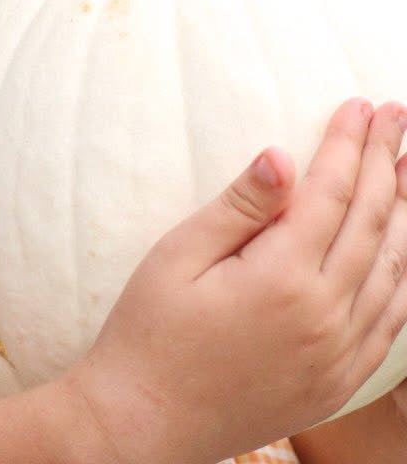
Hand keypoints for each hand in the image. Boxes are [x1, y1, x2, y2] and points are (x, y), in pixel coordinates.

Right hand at [62, 99, 406, 463]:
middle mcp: (323, 319)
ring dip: (404, 213)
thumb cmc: (150, 331)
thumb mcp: (179, 256)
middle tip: (396, 116)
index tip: (360, 104)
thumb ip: (239, 207)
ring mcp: (337, 357)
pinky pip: (389, 323)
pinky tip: (402, 248)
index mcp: (282, 280)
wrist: (147, 423)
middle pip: (371, 224)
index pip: (332, 193)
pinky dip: (403, 277)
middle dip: (386, 163)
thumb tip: (282, 155)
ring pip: (392, 271)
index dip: (348, 144)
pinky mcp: (337, 383)